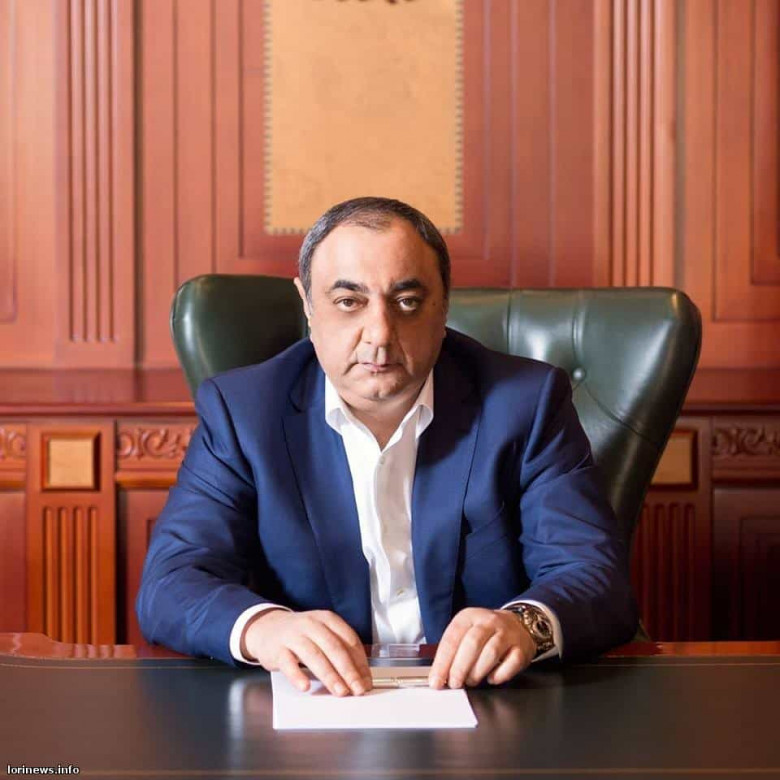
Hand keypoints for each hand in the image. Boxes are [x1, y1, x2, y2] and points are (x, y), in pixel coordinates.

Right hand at [242, 609, 371, 696]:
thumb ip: (339, 649)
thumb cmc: (300, 634)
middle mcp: (311, 624)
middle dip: (348, 670)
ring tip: (340, 691)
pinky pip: (288, 663)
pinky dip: (297, 675)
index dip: (360, 661)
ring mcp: (293, 636)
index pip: (349, 640)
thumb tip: (359, 676)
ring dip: (329, 675)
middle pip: (334, 648)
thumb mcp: (321, 633)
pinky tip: (305, 686)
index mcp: (327, 619)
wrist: (267, 627)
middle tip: (358, 689)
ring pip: (314, 656)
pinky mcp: (277, 649)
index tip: (367, 680)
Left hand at [428, 608, 535, 688]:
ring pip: (491, 652)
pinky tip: (491, 678)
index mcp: (469, 616)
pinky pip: (511, 662)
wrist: (518, 624)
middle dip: (459, 668)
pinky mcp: (521, 647)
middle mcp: (488, 621)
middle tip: (454, 683)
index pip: (452, 638)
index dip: (442, 662)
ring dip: (477, 672)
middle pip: (472, 644)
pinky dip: (499, 674)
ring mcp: (507, 633)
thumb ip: (453, 651)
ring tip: (471, 681)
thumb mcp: (466, 632)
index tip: (436, 680)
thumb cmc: (486, 633)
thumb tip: (438, 675)